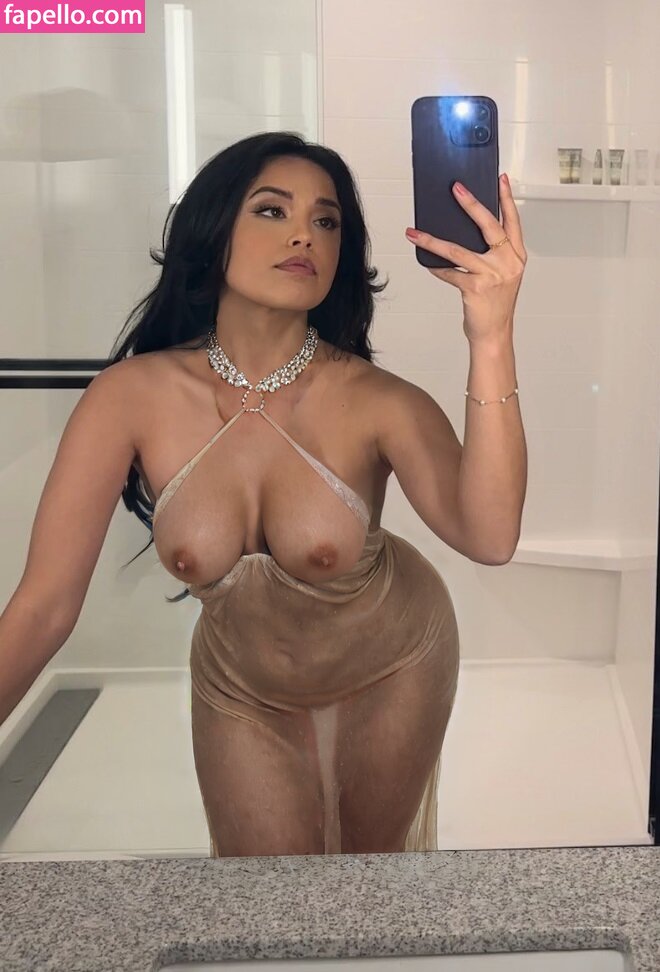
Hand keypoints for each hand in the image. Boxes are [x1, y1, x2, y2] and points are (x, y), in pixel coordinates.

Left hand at [405, 174, 526, 343]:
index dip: (506, 199)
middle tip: (456, 189)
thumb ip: (493, 254)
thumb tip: (466, 231)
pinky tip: (426, 263)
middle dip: (471, 204)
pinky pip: (450, 272)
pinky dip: (436, 269)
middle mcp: (508, 263)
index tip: (500, 179)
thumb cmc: (495, 304)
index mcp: (517, 256)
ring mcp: (492, 275)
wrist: (494, 333)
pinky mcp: (475, 288)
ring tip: (415, 232)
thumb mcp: (502, 275)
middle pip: (489, 226)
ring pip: (458, 250)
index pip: (513, 221)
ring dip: (432, 240)